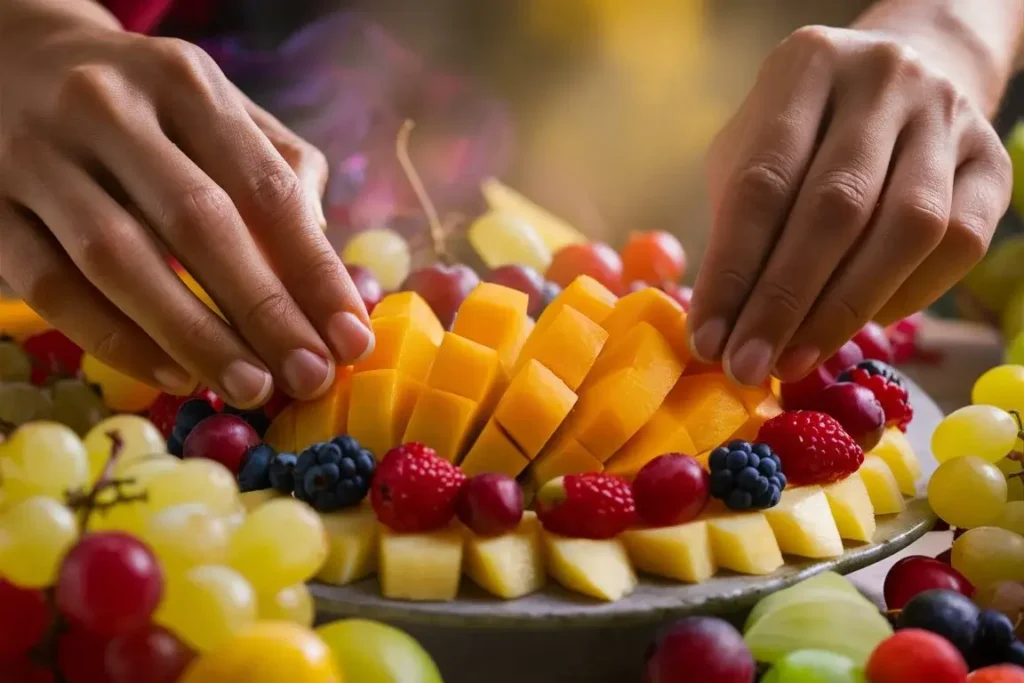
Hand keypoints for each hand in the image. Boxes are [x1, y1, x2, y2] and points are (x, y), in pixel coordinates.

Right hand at [0, 7, 371, 407]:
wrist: (12, 61)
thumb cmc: (147, 108)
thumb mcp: (218, 113)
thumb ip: (279, 176)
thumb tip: (324, 271)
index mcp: (185, 83)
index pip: (266, 189)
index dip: (315, 272)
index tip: (353, 339)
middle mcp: (108, 108)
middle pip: (198, 223)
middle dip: (265, 311)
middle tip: (310, 376)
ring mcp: (37, 156)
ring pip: (120, 259)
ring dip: (194, 335)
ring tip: (251, 387)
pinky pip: (52, 288)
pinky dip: (116, 340)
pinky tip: (173, 375)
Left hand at [690, 25, 1011, 385]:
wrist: (902, 84)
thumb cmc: (802, 134)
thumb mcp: (750, 151)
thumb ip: (735, 223)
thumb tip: (719, 327)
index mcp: (807, 66)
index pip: (762, 183)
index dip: (732, 272)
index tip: (707, 340)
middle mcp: (883, 80)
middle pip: (834, 209)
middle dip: (783, 303)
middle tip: (747, 368)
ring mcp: (947, 116)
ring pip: (906, 228)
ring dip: (843, 311)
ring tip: (793, 360)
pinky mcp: (992, 161)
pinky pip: (958, 244)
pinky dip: (906, 296)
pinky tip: (860, 324)